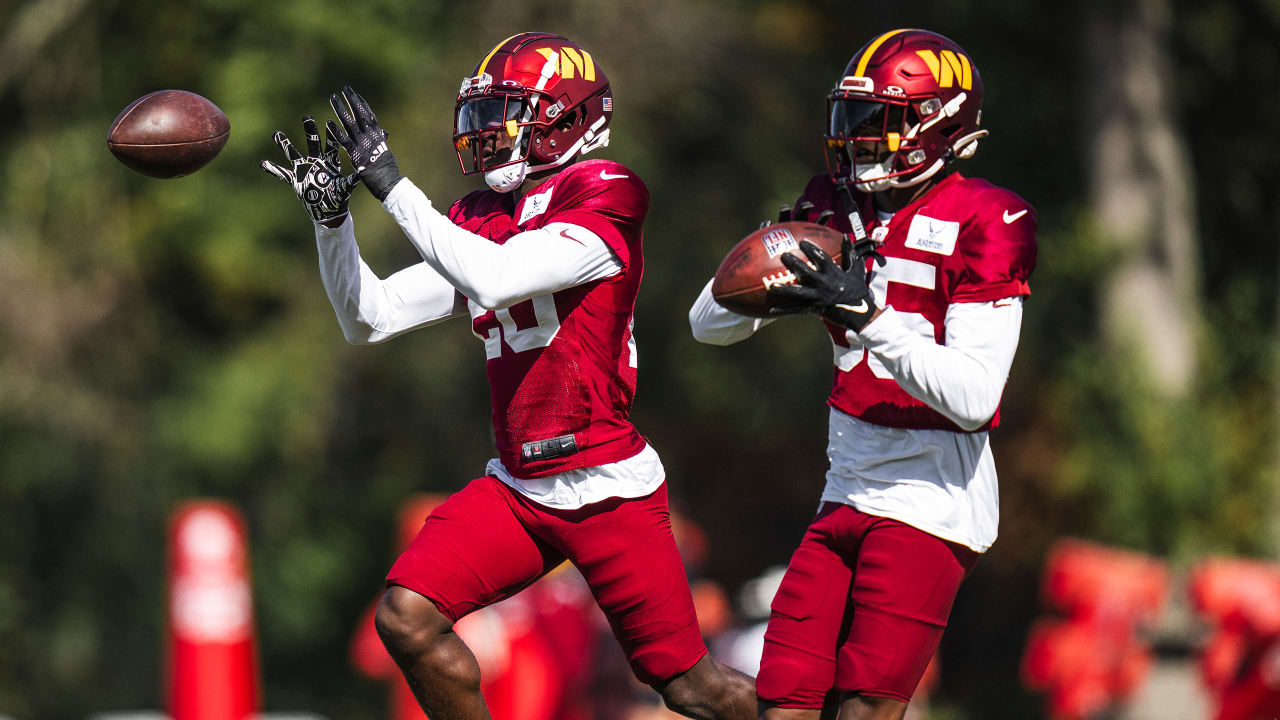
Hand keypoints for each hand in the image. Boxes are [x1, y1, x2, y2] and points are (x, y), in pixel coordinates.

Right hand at [261, 115, 359, 222]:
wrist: (328, 212)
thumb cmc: (339, 199)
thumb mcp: (344, 190)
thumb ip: (350, 182)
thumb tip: (360, 176)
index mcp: (330, 163)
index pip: (331, 146)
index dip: (331, 135)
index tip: (329, 123)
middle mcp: (316, 162)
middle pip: (313, 143)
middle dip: (310, 131)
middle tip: (307, 117)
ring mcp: (305, 170)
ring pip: (293, 154)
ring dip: (285, 144)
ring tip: (276, 133)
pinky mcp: (296, 180)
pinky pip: (282, 173)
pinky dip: (273, 169)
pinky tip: (263, 163)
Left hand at [328, 85, 402, 201]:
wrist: (389, 182)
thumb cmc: (389, 171)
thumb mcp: (387, 153)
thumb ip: (382, 142)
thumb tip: (383, 133)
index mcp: (378, 136)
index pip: (370, 116)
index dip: (362, 104)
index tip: (356, 95)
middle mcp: (371, 136)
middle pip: (360, 114)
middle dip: (351, 101)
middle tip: (344, 89)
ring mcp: (363, 144)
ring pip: (350, 123)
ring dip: (341, 109)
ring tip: (333, 97)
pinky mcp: (356, 154)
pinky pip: (344, 141)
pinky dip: (337, 132)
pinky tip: (329, 123)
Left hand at [767, 237, 881, 331]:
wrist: (861, 313)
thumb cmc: (858, 289)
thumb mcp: (856, 269)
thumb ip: (850, 253)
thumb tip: (846, 235)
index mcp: (834, 274)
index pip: (822, 259)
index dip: (812, 249)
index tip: (802, 242)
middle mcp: (825, 285)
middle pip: (807, 272)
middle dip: (795, 263)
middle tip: (784, 255)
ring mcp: (819, 297)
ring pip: (799, 293)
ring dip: (785, 289)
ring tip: (771, 286)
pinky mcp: (815, 308)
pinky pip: (797, 309)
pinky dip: (784, 310)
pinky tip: (771, 310)